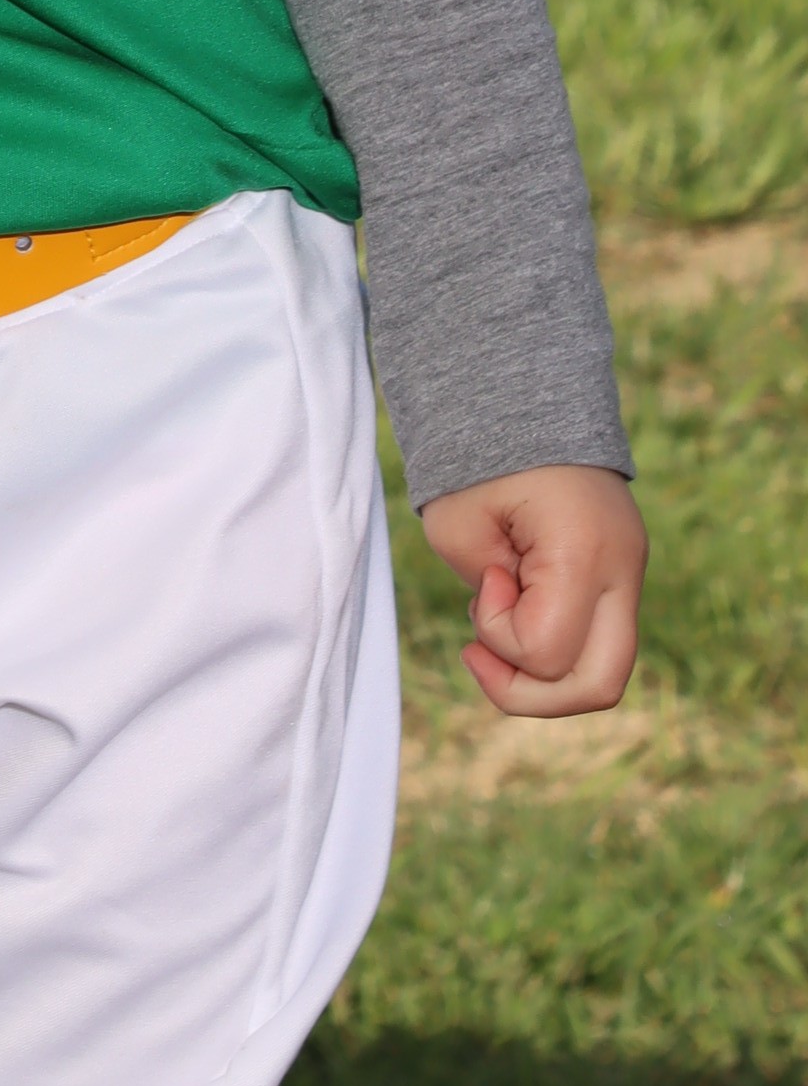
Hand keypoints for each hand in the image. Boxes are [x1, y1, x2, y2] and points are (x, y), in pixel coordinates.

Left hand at [417, 463, 646, 716]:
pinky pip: (597, 637)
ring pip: (605, 671)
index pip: (550, 652)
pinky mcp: (620, 573)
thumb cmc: (479, 454)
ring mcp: (630, 573)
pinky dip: (555, 644)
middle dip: (532, 694)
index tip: (485, 579)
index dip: (501, 635)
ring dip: (544, 672)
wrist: (524, 391)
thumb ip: (485, 595)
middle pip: (601, 685)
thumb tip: (516, 634)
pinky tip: (513, 609)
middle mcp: (622, 570)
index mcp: (584, 551)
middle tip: (477, 655)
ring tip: (493, 626)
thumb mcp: (456, 524)